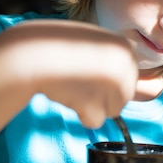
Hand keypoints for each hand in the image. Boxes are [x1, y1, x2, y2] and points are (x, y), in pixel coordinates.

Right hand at [0, 19, 137, 127]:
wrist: (32, 51)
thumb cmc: (59, 46)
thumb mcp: (95, 42)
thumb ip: (112, 59)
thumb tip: (130, 85)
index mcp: (126, 49)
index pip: (129, 78)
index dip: (107, 79)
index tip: (89, 71)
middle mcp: (126, 66)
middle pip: (124, 97)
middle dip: (102, 95)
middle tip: (78, 78)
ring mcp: (114, 85)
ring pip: (111, 111)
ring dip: (91, 103)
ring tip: (72, 82)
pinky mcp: (98, 104)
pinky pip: (95, 120)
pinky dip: (81, 113)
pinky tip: (67, 92)